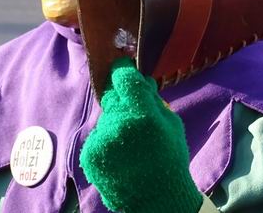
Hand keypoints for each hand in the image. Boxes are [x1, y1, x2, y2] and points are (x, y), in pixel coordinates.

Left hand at [80, 57, 202, 212]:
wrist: (155, 196)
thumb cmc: (169, 157)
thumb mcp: (172, 124)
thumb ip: (154, 100)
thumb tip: (140, 80)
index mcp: (144, 115)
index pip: (125, 79)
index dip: (123, 70)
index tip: (123, 66)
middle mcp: (120, 124)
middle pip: (113, 96)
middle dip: (122, 100)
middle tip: (134, 115)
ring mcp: (102, 140)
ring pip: (106, 117)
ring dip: (115, 122)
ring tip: (130, 142)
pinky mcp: (90, 154)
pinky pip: (98, 134)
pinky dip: (107, 139)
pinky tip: (120, 153)